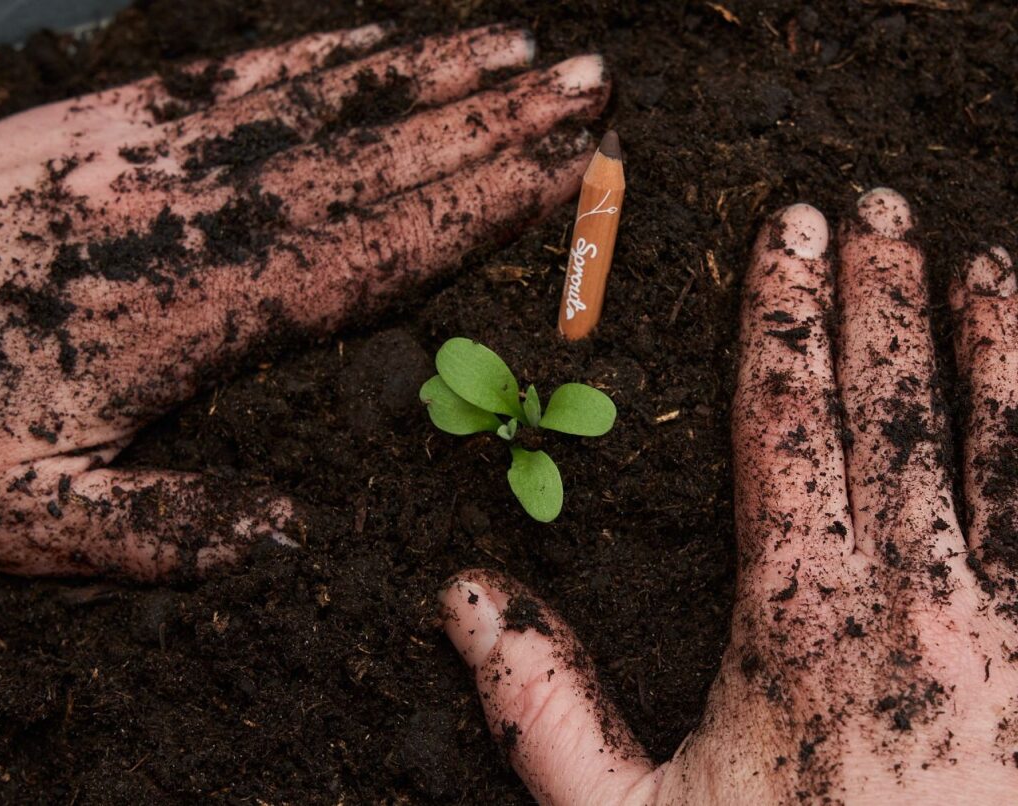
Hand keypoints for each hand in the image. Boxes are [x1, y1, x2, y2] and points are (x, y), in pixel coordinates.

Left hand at [0, 24, 608, 579]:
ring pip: (325, 103)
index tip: (566, 173)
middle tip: (592, 85)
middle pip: (381, 161)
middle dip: (497, 124)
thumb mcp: (37, 518)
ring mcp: (158, 156)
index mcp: (202, 314)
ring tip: (518, 48)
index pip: (380, 252)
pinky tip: (377, 37)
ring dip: (431, 73)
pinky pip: (241, 77)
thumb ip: (168, 531)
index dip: (483, 209)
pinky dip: (321, 53)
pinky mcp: (112, 120)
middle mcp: (202, 217)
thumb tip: (288, 534)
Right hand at [440, 190, 1017, 803]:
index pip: (785, 422)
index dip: (782, 318)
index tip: (786, 237)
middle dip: (880, 299)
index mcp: (803, 622)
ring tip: (985, 267)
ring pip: (1010, 451)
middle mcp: (921, 606)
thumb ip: (541, 709)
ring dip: (996, 347)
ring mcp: (1015, 640)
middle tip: (876, 211)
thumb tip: (460, 596)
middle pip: (895, 408)